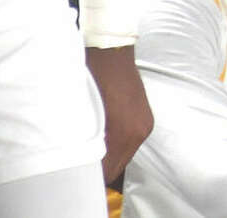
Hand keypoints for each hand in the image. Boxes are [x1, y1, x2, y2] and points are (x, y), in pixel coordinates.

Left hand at [86, 46, 152, 184]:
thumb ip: (86, 142)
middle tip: (83, 169)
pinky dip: (117, 144)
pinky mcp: (145, 116)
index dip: (95, 177)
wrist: (111, 49)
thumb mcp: (84, 112)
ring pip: (125, 154)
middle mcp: (140, 129)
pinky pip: (131, 141)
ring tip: (91, 154)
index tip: (81, 178)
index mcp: (126, 131)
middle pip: (119, 165)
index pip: (110, 170)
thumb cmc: (93, 75)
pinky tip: (104, 138)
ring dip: (110, 157)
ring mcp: (145, 123)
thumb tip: (83, 162)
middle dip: (103, 170)